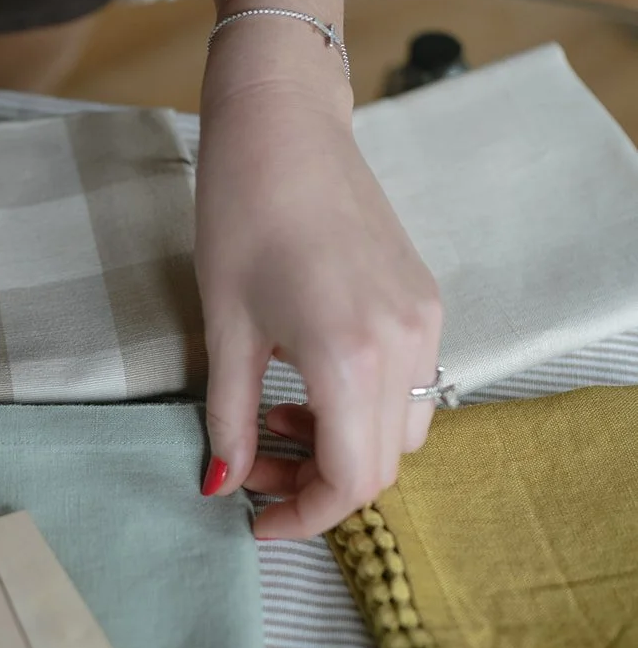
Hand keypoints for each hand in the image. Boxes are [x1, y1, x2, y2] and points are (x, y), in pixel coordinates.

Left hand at [195, 38, 442, 539]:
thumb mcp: (224, 328)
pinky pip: (412, 386)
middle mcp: (404, 344)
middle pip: (383, 467)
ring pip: (403, 432)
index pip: (351, 480)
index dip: (304, 516)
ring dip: (346, 450)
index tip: (257, 519)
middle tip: (256, 472)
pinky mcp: (427, 300)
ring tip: (281, 421)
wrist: (283, 128)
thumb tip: (219, 485)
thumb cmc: (241, 214)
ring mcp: (425, 320)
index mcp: (350, 357)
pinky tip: (312, 384)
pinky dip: (366, 409)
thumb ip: (229, 416)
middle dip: (319, 487)